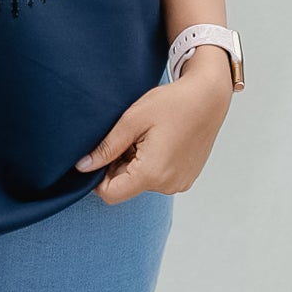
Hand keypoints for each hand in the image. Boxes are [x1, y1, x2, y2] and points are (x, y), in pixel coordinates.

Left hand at [74, 55, 234, 203]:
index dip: (97, 177)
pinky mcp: (186, 178)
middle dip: (118, 166)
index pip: (110, 194)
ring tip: (145, 136)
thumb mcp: (132, 120)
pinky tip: (158, 141)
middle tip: (127, 137)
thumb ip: (107, 147)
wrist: (208, 97)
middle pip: (126, 187)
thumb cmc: (172, 104)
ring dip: (134, 164)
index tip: (101, 153)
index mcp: (152, 173)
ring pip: (141, 182)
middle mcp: (167, 186)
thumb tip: (83, 167)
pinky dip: (150, 164)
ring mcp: (179, 183)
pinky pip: (158, 178)